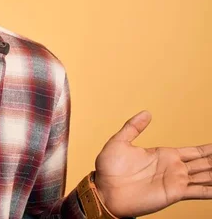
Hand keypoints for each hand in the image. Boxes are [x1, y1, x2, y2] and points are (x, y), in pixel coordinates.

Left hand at [93, 111, 211, 216]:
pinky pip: (199, 191)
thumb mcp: (119, 142)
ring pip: (205, 176)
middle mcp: (174, 168)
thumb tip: (146, 113)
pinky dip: (211, 190)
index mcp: (164, 155)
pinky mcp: (174, 193)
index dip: (208, 149)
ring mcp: (175, 181)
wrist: (104, 190)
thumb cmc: (108, 169)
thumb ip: (133, 127)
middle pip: (204, 163)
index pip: (193, 151)